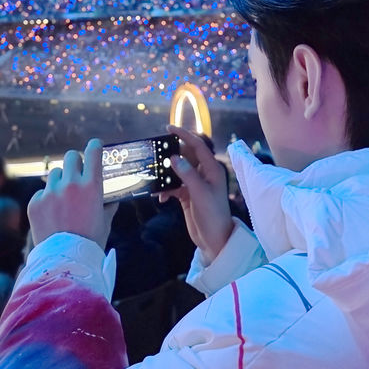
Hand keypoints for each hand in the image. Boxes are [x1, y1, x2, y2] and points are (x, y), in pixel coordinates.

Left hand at [28, 139, 115, 248]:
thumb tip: (111, 198)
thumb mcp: (105, 221)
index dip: (94, 146)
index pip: (93, 152)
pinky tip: (51, 214)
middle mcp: (70, 184)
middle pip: (71, 157)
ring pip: (55, 174)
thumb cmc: (91, 242)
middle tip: (76, 172)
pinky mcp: (35, 203)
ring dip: (60, 181)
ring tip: (62, 198)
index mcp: (92, 186)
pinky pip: (42, 192)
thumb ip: (108, 205)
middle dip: (75, 162)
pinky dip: (46, 199)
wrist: (66, 261)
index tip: (94, 146)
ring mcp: (50, 193)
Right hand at [160, 125, 233, 264]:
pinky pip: (172, 186)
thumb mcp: (201, 194)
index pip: (197, 146)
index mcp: (211, 169)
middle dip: (170, 155)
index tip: (168, 128)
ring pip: (177, 171)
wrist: (214, 239)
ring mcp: (194, 184)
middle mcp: (203, 174)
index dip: (184, 135)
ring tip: (154, 176)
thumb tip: (174, 158)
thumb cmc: (213, 215)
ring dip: (166, 174)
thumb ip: (188, 175)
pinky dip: (165, 189)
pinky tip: (159, 197)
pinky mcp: (187, 195)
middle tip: (155, 154)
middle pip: (185, 156)